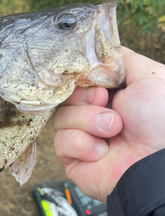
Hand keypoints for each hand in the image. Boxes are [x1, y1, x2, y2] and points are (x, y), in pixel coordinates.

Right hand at [53, 47, 164, 202]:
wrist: (157, 162)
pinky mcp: (73, 158)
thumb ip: (121, 59)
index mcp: (111, 95)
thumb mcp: (149, 76)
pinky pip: (60, 142)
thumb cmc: (160, 120)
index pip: (79, 78)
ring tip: (113, 130)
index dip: (83, 77)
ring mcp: (83, 137)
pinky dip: (82, 144)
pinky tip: (103, 152)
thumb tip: (97, 52)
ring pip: (60, 117)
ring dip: (88, 121)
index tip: (99, 82)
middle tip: (105, 102)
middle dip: (84, 98)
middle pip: (65, 95)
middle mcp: (94, 114)